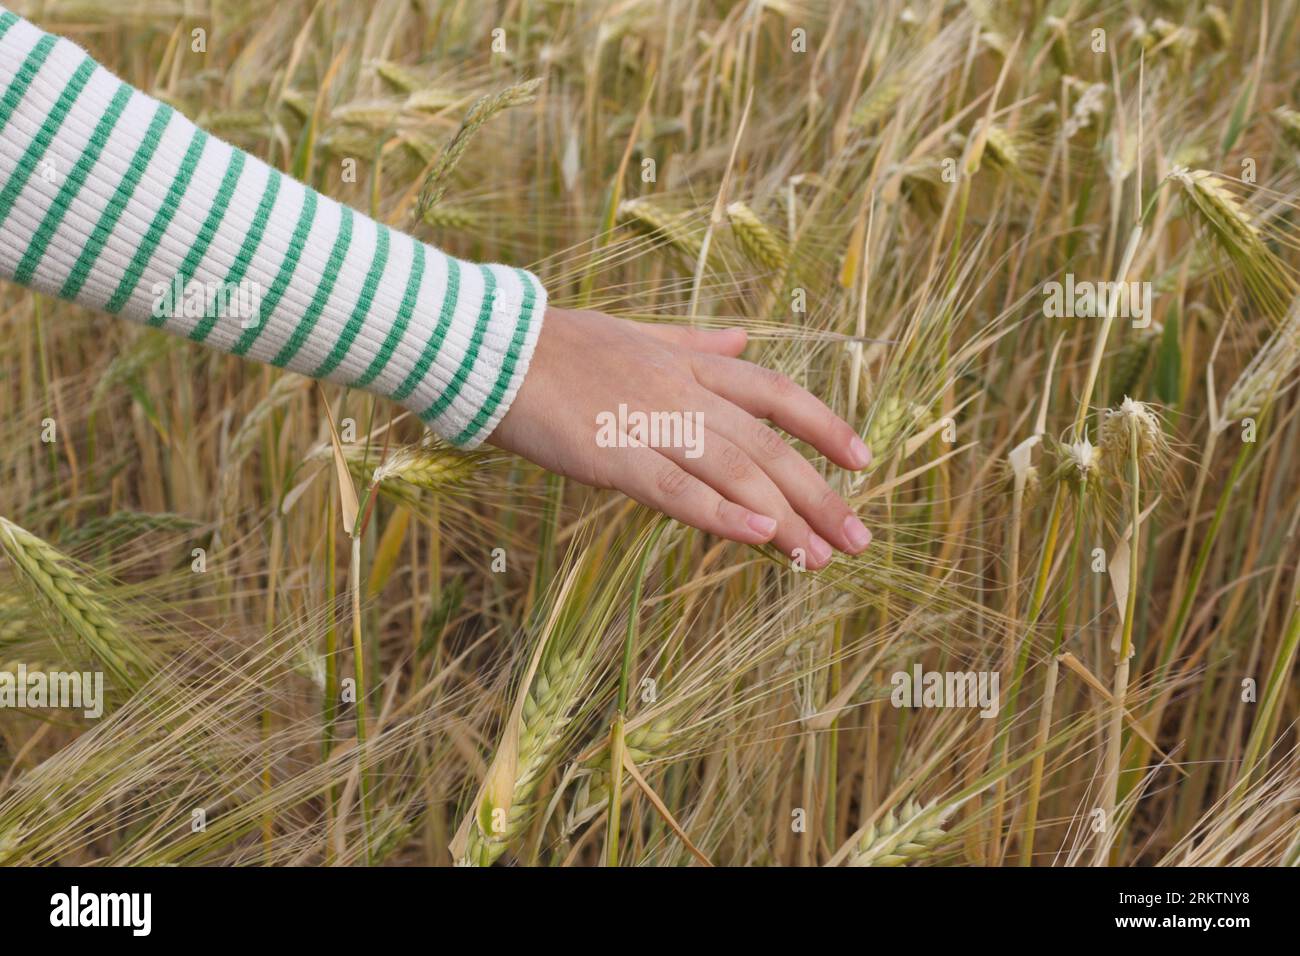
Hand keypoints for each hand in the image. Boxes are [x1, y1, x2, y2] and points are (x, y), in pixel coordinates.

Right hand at [488, 307, 871, 568]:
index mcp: (688, 364)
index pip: (775, 393)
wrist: (489, 346)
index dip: (823, 426)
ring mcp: (649, 421)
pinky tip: (760, 537)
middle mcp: (681, 391)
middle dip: (819, 493)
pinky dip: (721, 513)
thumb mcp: (636, 333)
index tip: (863, 460)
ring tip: (821, 557)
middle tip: (859, 538)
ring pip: (733, 472)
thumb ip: (693, 343)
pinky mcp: (611, 454)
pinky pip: (676, 489)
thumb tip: (741, 340)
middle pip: (767, 446)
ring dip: (784, 517)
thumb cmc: (556, 346)